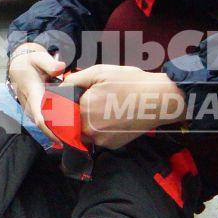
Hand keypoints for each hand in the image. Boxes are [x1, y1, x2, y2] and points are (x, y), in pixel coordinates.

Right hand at [7, 43, 66, 135]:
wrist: (19, 65)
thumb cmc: (30, 62)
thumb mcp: (39, 58)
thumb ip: (50, 64)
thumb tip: (60, 68)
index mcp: (33, 95)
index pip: (40, 117)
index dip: (52, 130)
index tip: (65, 136)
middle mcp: (30, 106)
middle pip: (44, 126)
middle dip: (58, 134)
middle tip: (76, 138)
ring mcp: (31, 110)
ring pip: (44, 126)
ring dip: (57, 132)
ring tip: (73, 136)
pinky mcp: (33, 111)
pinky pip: (44, 122)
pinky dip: (54, 127)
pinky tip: (67, 129)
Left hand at [69, 64, 186, 149]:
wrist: (159, 101)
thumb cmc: (131, 83)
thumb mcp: (100, 72)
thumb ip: (75, 79)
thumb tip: (59, 86)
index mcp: (84, 109)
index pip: (60, 111)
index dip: (62, 104)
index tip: (69, 98)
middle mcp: (89, 129)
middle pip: (70, 123)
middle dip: (74, 113)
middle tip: (90, 100)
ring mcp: (100, 140)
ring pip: (82, 132)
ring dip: (85, 122)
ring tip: (104, 107)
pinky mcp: (111, 146)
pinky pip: (96, 138)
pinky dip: (99, 129)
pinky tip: (112, 117)